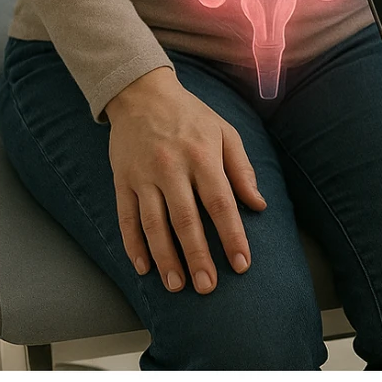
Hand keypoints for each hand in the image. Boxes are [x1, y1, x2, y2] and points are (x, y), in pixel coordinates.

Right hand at [105, 67, 266, 293]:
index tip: (242, 264)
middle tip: (207, 287)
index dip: (232, 235)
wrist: (142, 93)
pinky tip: (143, 267)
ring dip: (165, 258)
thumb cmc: (191, 116)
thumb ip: (242, 169)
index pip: (220, 202)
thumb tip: (259, 205)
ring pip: (154, 224)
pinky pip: (126, 218)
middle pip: (186, 220)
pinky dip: (133, 245)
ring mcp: (144, 175)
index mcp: (202, 155)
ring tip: (177, 286)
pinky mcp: (122, 180)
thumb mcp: (224, 132)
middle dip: (198, 257)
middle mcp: (172, 167)